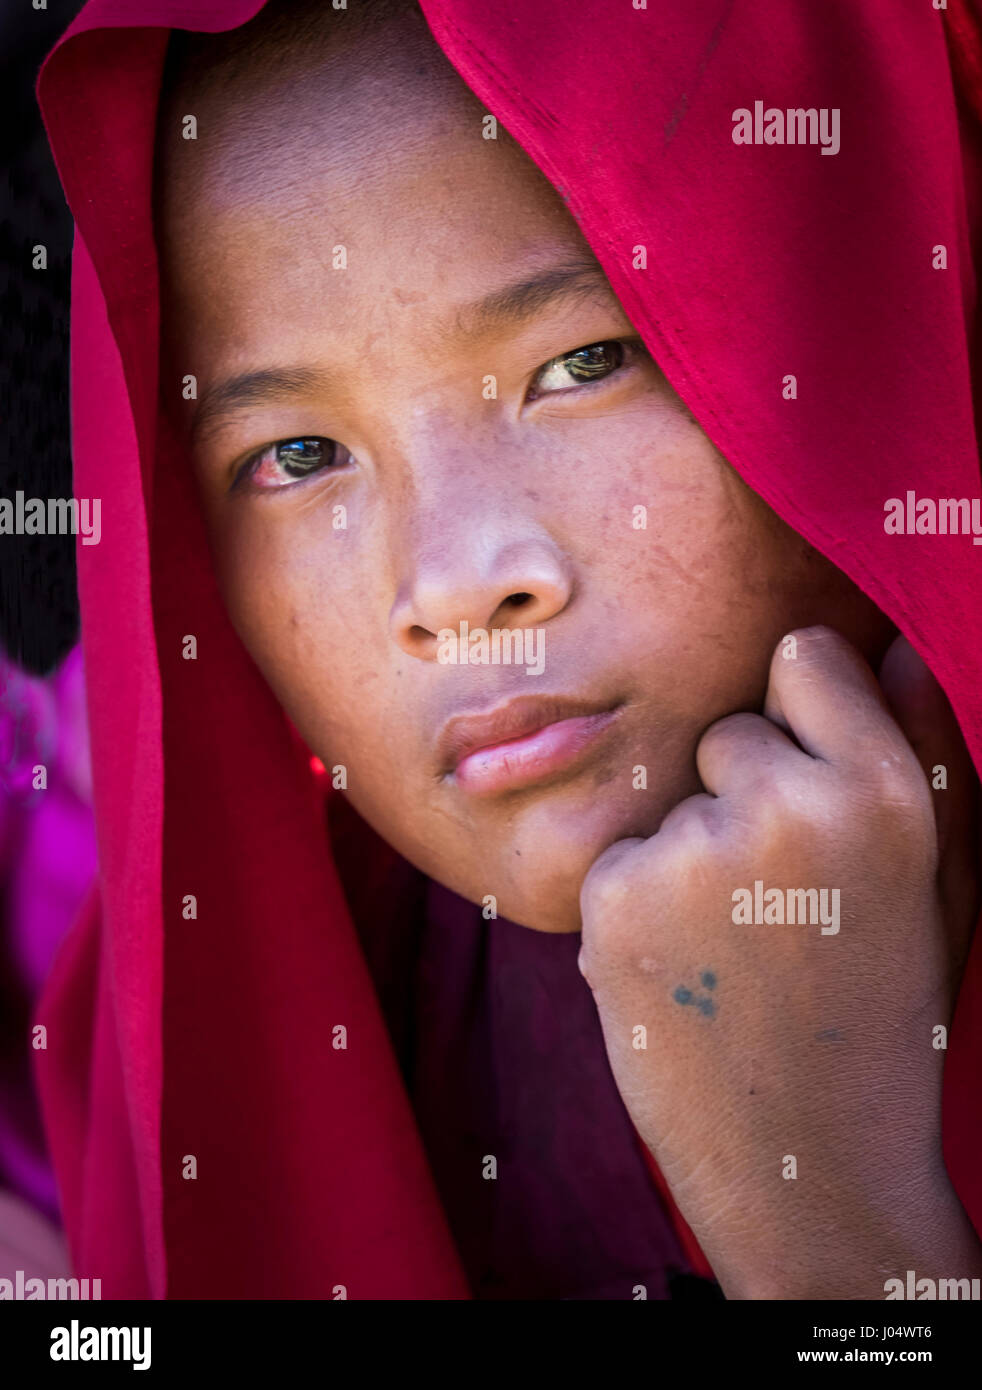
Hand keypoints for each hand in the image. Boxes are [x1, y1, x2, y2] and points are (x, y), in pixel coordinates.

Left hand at [578, 626, 980, 1298]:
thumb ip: (925, 752)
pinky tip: (684, 972)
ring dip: (688, 856)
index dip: (799, 717)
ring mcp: (694, 852)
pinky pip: (620, 856)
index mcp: (882, 792)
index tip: (807, 780)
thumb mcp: (940, 883)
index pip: (803, 657)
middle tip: (778, 904)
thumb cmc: (880, 1011)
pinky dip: (637, 903)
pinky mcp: (616, 898)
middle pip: (726, 733)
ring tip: (734, 950)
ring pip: (670, 801)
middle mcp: (789, 806)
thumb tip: (894, 648)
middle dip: (741, 796)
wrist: (808, 1161)